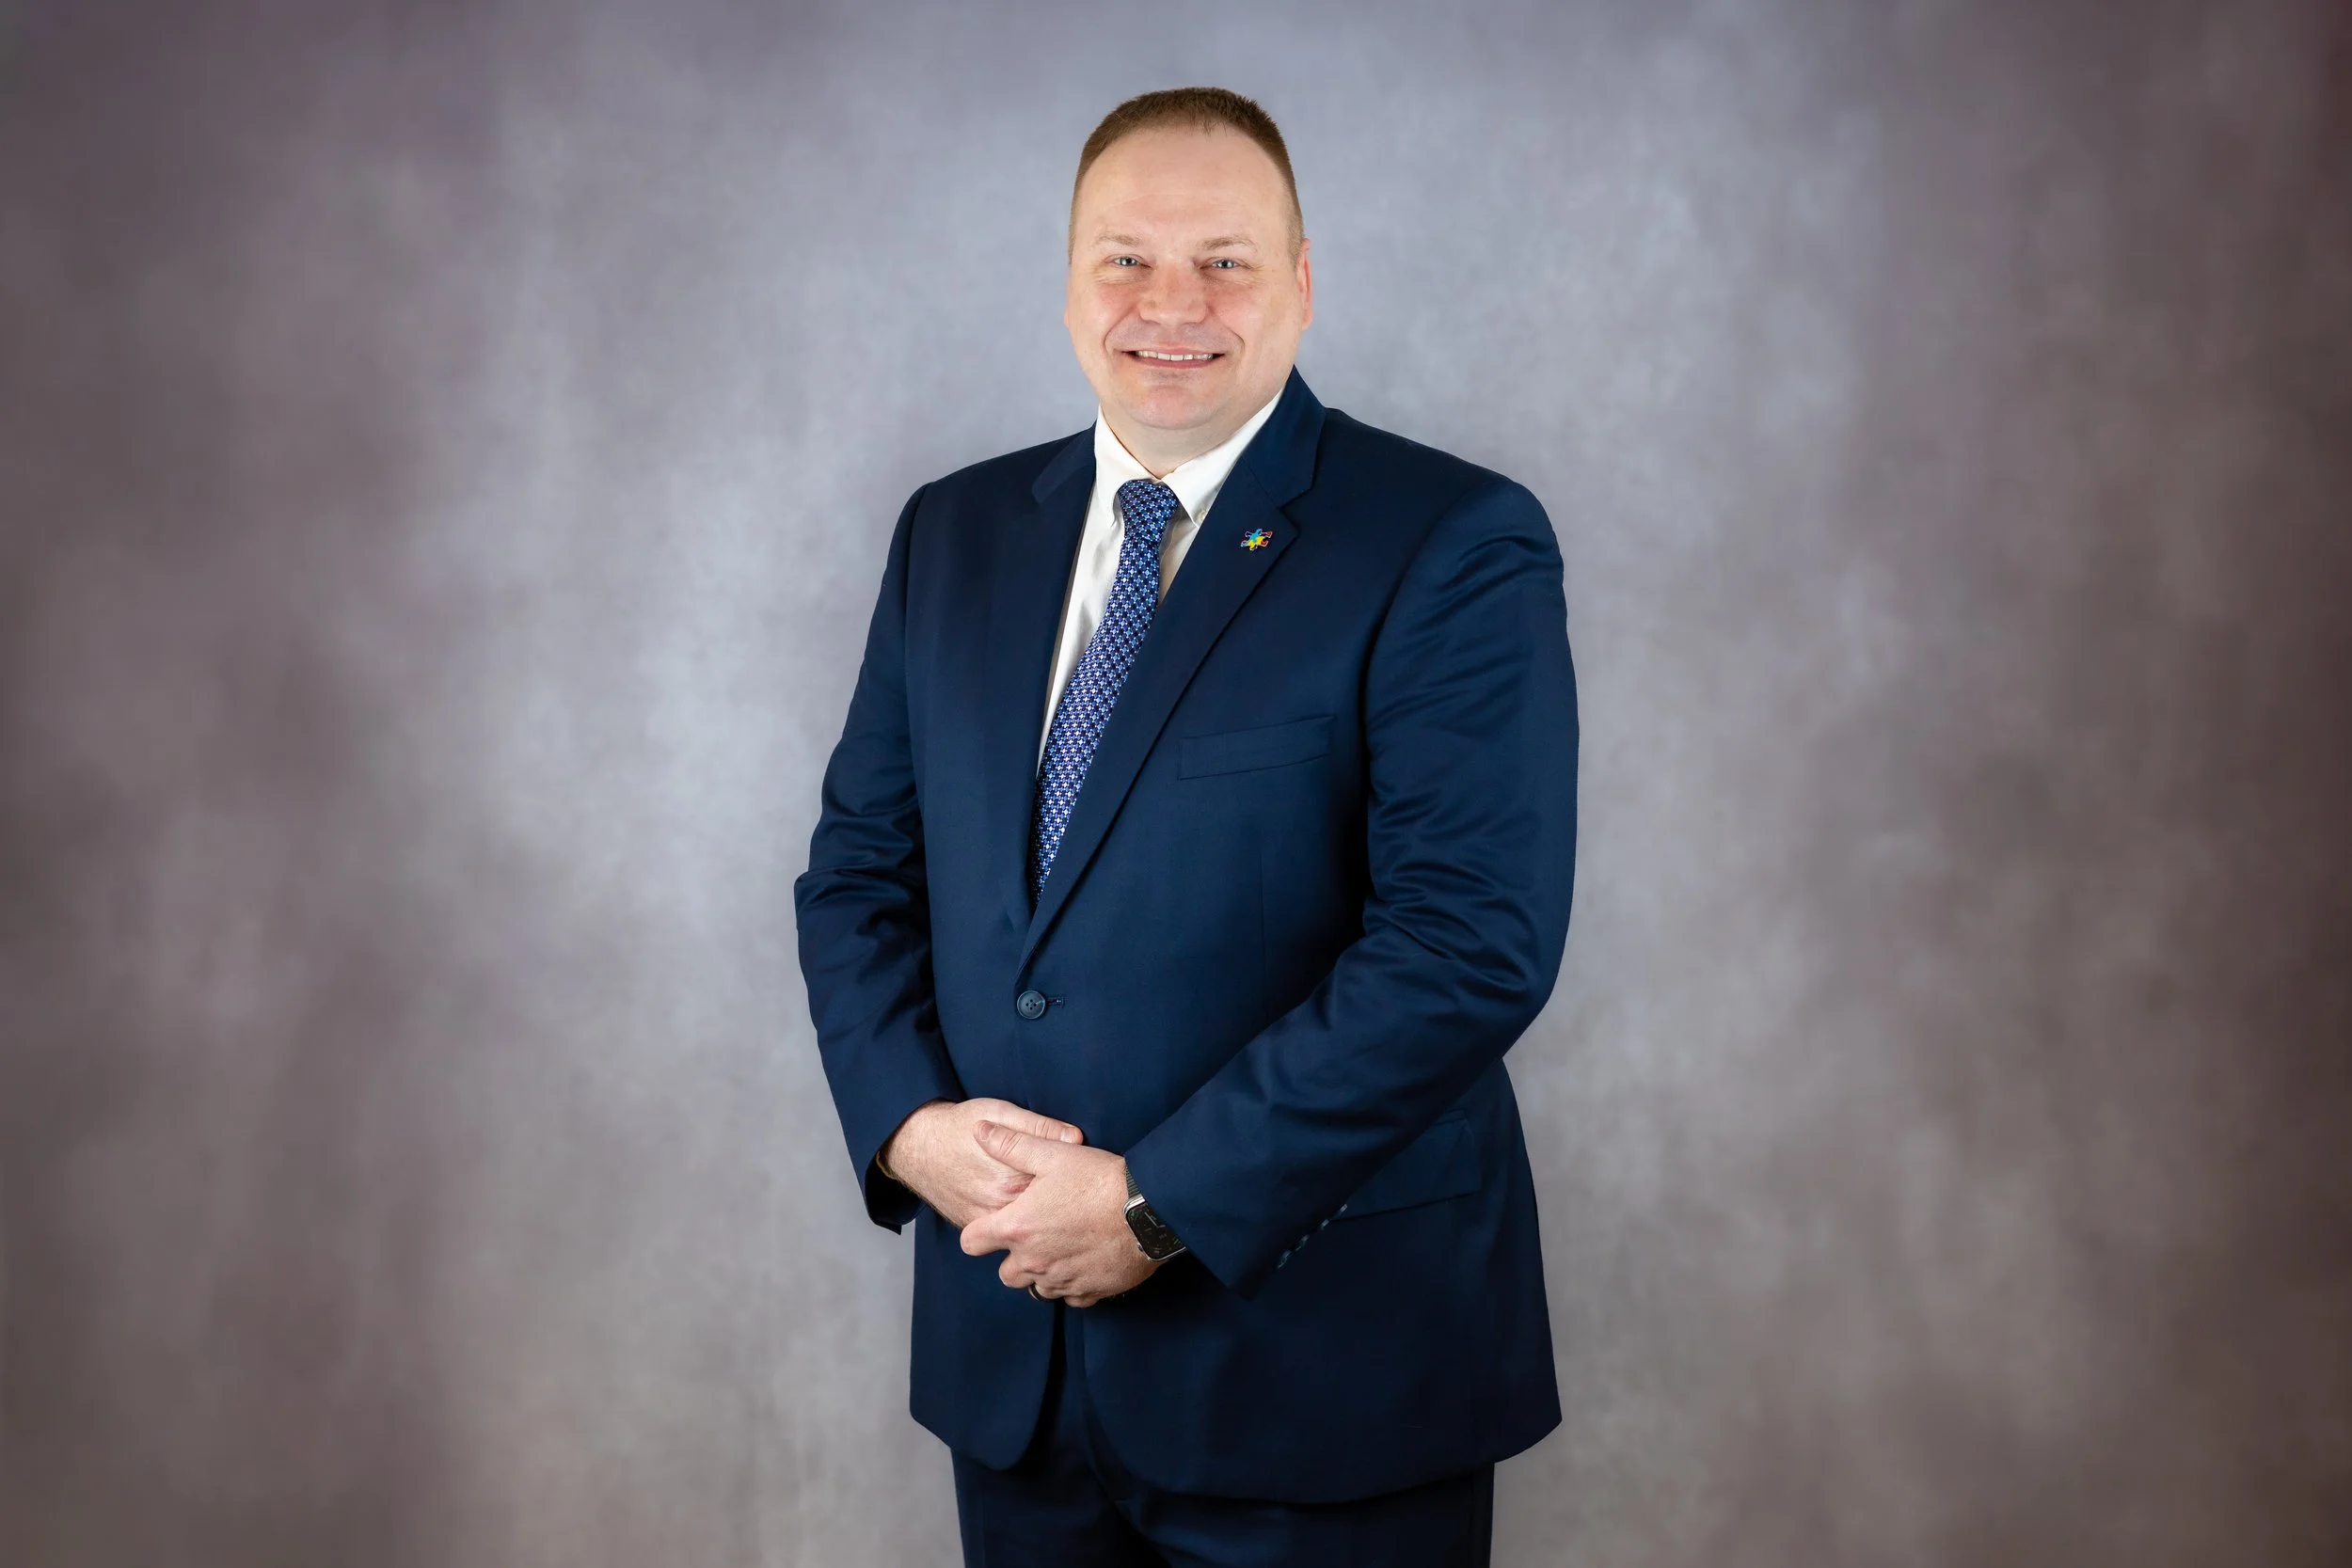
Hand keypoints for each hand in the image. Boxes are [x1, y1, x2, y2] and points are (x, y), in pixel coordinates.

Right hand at [879, 1099, 1083, 1228]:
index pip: (1059, 1194)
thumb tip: (1076, 1138)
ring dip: (1039, 1226)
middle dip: (1061, 1213)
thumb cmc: (959, 1125)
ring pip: (1024, 1236)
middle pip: (1045, 1220)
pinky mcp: (970, 1225)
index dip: (1075, 1189)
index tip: (1083, 1184)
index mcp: (1013, 1178)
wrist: (915, 1144)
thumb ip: (1039, 1127)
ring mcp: (983, 1220)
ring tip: (1051, 1210)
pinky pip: (1000, 1237)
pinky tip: (1025, 1215)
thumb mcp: (1002, 1112)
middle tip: (1071, 1200)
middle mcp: (998, 1206)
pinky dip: (1017, 1231)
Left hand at [959, 1122, 1160, 1307]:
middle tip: (1037, 1233)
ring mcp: (1062, 1280)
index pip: (971, 1243)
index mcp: (1018, 1228)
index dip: (980, 1232)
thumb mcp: (1053, 1153)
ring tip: (1063, 1245)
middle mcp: (1034, 1261)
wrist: (1149, 1210)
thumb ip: (1012, 1144)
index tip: (997, 1222)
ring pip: (1037, 1288)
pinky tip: (1085, 1260)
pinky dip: (1072, 1283)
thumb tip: (981, 1131)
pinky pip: (1070, 1297)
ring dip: (1043, 1272)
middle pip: (1005, 1274)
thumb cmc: (1099, 1180)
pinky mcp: (1090, 1292)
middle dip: (1014, 1257)